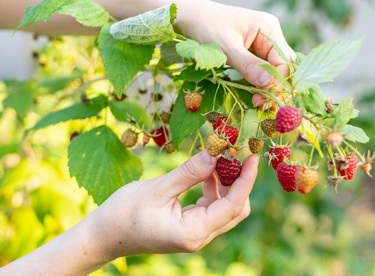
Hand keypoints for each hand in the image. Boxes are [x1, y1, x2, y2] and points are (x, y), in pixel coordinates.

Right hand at [0, 151, 258, 275]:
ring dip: (225, 184)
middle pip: (236, 209)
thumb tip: (215, 154)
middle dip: (239, 181)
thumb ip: (189, 172)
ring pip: (225, 209)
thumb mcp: (157, 188)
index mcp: (194, 232)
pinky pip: (211, 208)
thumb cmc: (124, 213)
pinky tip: (205, 172)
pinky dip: (213, 189)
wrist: (104, 235)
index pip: (233, 205)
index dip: (247, 179)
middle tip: (235, 153)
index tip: (254, 156)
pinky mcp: (189, 227)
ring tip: (217, 159)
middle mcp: (200, 237)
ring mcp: (195, 234)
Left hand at [175, 0, 295, 109]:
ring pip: (275, 71)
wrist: (190, 18)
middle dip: (277, 87)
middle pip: (284, 66)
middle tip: (263, 106)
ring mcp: (263, 45)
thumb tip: (269, 83)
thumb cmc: (205, 27)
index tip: (263, 98)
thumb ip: (248, 65)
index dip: (277, 81)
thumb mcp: (225, 47)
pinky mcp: (253, 54)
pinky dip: (261, 85)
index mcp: (268, 28)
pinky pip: (263, 71)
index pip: (283, 60)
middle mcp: (270, 36)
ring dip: (269, 89)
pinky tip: (255, 97)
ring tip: (259, 104)